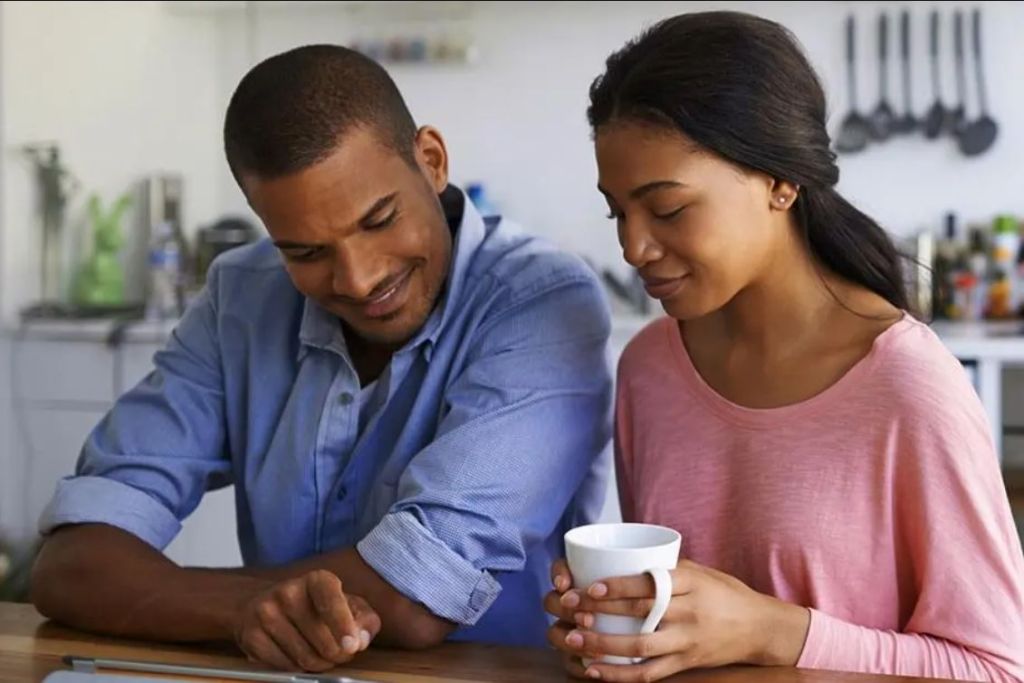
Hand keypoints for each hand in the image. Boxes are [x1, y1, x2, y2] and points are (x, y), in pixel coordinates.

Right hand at [234, 569, 380, 671]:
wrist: (262, 603)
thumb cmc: (315, 606)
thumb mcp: (346, 604)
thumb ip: (364, 619)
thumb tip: (361, 639)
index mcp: (317, 579)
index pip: (331, 600)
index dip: (343, 625)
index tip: (352, 645)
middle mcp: (288, 591)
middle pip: (322, 640)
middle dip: (338, 655)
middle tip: (341, 654)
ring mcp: (266, 613)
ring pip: (304, 657)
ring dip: (320, 665)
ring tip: (322, 655)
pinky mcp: (251, 636)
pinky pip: (284, 666)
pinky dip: (297, 669)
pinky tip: (299, 656)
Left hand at [544, 559, 809, 681]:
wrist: (760, 627)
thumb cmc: (724, 592)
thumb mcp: (699, 570)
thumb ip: (665, 568)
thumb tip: (622, 559)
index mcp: (691, 583)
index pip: (651, 583)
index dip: (619, 586)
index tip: (591, 586)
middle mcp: (689, 612)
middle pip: (640, 612)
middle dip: (600, 611)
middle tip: (569, 608)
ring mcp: (688, 640)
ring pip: (641, 646)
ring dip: (604, 646)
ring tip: (574, 640)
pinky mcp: (686, 662)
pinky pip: (650, 672)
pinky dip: (621, 674)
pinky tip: (596, 670)